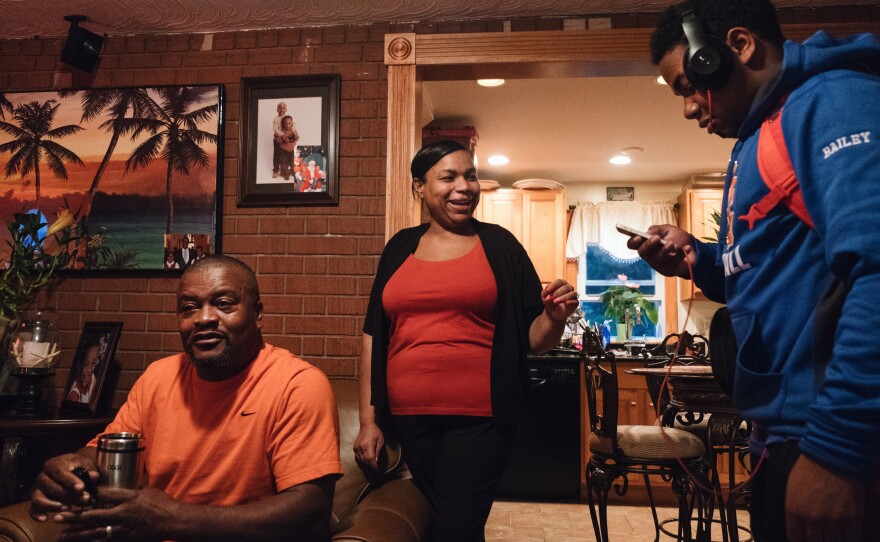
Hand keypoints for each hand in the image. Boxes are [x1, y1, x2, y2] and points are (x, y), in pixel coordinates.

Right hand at [30, 454, 98, 520]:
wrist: (72, 470)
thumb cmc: (79, 467)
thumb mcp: (86, 465)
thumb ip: (90, 471)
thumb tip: (93, 476)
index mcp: (53, 464)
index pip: (60, 472)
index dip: (70, 481)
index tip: (81, 488)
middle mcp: (42, 476)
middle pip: (51, 487)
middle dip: (68, 495)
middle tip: (84, 500)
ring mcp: (37, 489)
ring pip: (39, 498)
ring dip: (52, 505)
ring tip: (68, 508)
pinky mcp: (35, 500)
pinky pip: (32, 509)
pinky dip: (36, 514)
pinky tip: (45, 518)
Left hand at [57, 487, 175, 541]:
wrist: (175, 521)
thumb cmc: (164, 503)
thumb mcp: (148, 491)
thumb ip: (132, 490)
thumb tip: (120, 489)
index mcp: (129, 497)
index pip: (104, 494)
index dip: (88, 495)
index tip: (76, 494)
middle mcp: (124, 512)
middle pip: (94, 514)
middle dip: (74, 516)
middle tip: (59, 516)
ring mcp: (124, 527)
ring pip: (96, 530)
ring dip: (78, 533)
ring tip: (63, 534)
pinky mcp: (127, 537)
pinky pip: (106, 540)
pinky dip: (94, 541)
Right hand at [353, 423, 384, 469]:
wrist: (367, 425)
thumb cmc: (375, 432)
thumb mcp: (380, 441)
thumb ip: (377, 451)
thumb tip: (376, 461)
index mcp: (368, 445)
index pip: (370, 459)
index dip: (373, 465)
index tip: (377, 469)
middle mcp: (361, 447)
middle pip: (365, 460)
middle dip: (371, 465)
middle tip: (375, 467)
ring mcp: (356, 447)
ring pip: (361, 460)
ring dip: (366, 463)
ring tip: (372, 463)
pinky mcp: (354, 447)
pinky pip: (357, 457)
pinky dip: (362, 460)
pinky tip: (366, 459)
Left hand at [541, 279, 578, 321]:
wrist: (552, 312)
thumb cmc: (549, 301)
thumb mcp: (544, 296)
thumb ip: (545, 292)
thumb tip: (547, 289)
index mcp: (561, 284)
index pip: (560, 282)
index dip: (554, 285)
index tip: (548, 290)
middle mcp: (569, 288)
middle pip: (566, 288)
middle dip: (557, 293)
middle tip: (549, 298)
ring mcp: (573, 295)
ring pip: (572, 294)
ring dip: (563, 297)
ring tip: (555, 301)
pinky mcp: (575, 303)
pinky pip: (576, 301)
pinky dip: (571, 302)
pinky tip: (566, 303)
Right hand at [629, 225, 695, 278]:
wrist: (695, 249)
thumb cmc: (677, 238)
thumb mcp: (668, 230)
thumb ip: (657, 230)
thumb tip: (648, 232)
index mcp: (646, 244)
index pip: (632, 245)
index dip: (632, 242)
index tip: (638, 237)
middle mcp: (649, 256)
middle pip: (642, 253)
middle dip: (649, 245)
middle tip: (657, 238)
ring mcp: (658, 264)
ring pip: (658, 259)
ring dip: (665, 250)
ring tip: (673, 244)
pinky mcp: (668, 271)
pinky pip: (672, 263)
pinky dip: (680, 255)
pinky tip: (687, 248)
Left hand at [786, 455, 864, 541]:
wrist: (832, 455)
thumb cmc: (809, 468)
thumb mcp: (792, 489)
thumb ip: (795, 510)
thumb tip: (800, 526)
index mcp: (794, 510)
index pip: (796, 538)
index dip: (803, 540)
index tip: (807, 538)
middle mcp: (812, 519)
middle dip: (818, 541)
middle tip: (822, 536)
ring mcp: (833, 520)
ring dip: (834, 541)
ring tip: (834, 535)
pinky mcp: (852, 518)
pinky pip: (851, 538)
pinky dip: (850, 538)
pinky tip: (848, 535)